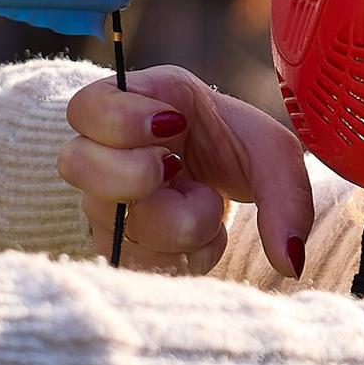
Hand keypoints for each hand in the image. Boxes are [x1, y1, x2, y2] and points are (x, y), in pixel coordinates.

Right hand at [61, 66, 319, 278]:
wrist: (213, 179)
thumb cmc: (234, 150)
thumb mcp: (270, 154)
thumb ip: (285, 195)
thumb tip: (288, 261)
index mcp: (136, 102)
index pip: (88, 106)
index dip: (124, 121)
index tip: (173, 126)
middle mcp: (105, 151)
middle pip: (75, 163)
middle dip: (135, 175)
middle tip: (173, 170)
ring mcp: (103, 200)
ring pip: (109, 222)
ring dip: (172, 226)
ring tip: (204, 205)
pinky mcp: (113, 243)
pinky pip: (130, 262)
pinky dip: (175, 259)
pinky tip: (195, 240)